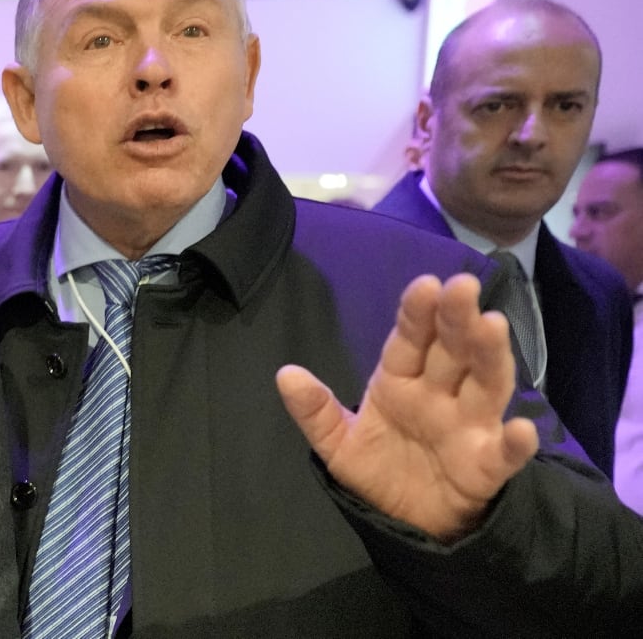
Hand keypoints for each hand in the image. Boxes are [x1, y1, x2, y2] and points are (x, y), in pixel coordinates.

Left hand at [275, 273, 538, 542]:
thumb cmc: (377, 469)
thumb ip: (316, 411)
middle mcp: (439, 395)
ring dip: (490, 356)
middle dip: (457, 319)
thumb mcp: (337, 444)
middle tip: (463, 286)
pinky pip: (503, 453)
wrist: (403, 522)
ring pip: (484, 385)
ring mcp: (466, 426)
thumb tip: (285, 374)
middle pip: (451, 351)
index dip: (417, 313)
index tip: (425, 284)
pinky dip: (515, 443)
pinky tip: (522, 429)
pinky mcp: (485, 465)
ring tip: (493, 327)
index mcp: (400, 380)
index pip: (410, 340)